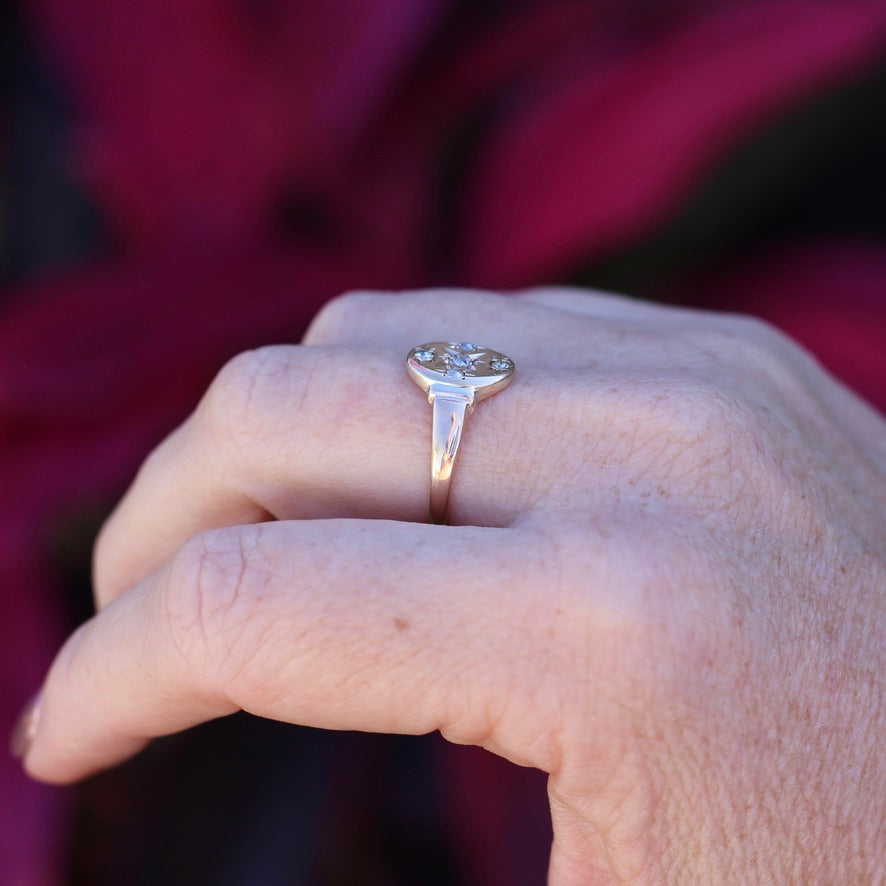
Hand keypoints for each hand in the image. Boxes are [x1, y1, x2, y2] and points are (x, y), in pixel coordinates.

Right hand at [19, 289, 884, 882]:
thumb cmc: (836, 878)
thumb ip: (389, 813)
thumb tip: (234, 704)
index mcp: (615, 631)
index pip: (254, 606)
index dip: (117, 673)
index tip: (70, 726)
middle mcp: (651, 450)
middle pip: (277, 417)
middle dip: (158, 530)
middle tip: (139, 624)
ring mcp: (690, 372)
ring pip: (363, 339)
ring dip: (267, 444)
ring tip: (254, 545)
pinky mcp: (712, 350)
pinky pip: (477, 328)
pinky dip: (386, 396)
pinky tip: (388, 483)